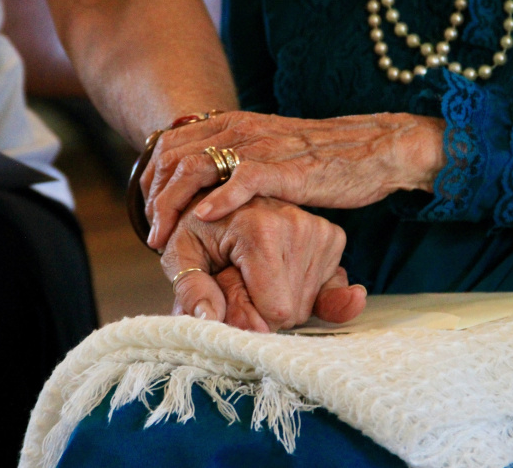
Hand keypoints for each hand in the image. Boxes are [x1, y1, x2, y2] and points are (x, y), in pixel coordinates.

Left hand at [143, 111, 445, 248]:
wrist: (377, 148)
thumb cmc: (326, 158)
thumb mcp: (272, 152)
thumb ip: (241, 162)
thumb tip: (211, 189)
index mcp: (234, 124)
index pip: (170, 145)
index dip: (151, 180)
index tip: (149, 214)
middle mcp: (241, 129)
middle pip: (172, 157)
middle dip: (153, 198)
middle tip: (152, 233)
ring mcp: (262, 146)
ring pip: (196, 167)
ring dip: (172, 204)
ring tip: (164, 237)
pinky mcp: (287, 167)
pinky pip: (243, 178)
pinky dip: (218, 198)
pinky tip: (203, 218)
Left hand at [161, 196, 366, 331]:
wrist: (222, 194)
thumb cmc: (198, 228)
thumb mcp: (179, 255)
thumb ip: (191, 288)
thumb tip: (210, 318)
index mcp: (260, 228)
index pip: (276, 310)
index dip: (250, 317)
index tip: (230, 293)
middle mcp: (297, 224)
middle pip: (293, 310)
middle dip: (264, 308)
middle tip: (240, 279)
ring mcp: (320, 229)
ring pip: (308, 303)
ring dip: (280, 298)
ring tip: (256, 271)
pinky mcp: (333, 236)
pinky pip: (326, 290)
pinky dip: (302, 290)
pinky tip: (280, 274)